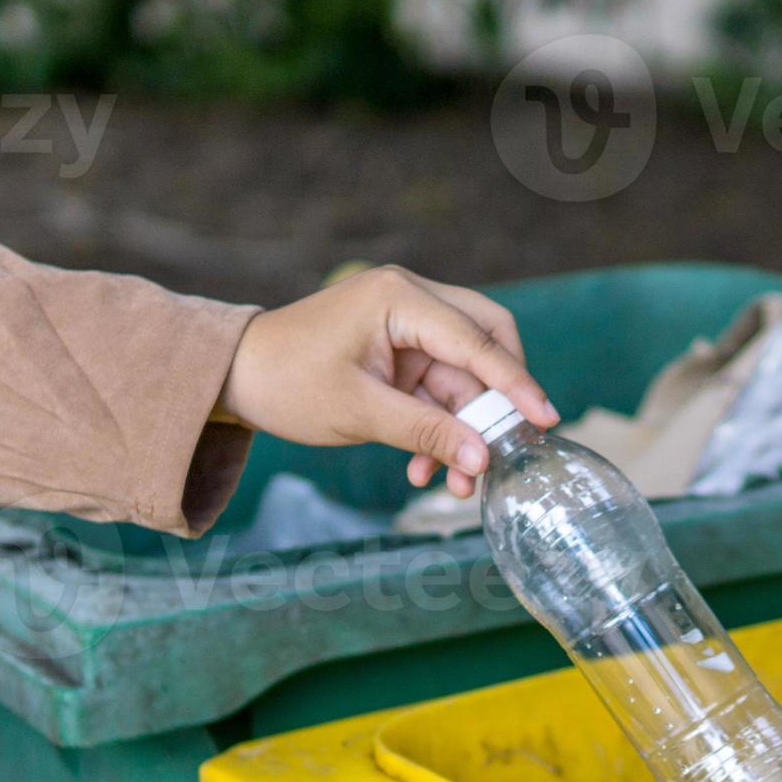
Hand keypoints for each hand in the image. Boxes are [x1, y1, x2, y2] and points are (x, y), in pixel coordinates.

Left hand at [220, 266, 557, 496]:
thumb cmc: (287, 384)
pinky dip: (439, 426)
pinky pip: (439, 389)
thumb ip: (426, 433)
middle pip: (485, 343)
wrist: (235, 378)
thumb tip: (483, 460)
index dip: (515, 385)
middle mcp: (410, 300)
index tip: (546, 421)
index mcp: (399, 298)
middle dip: (498, 401)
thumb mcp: (359, 413)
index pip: (476, 340)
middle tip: (510, 445)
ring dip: (464, 428)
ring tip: (456, 483)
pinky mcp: (400, 351)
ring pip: (464, 375)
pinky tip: (422, 467)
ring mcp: (406, 325)